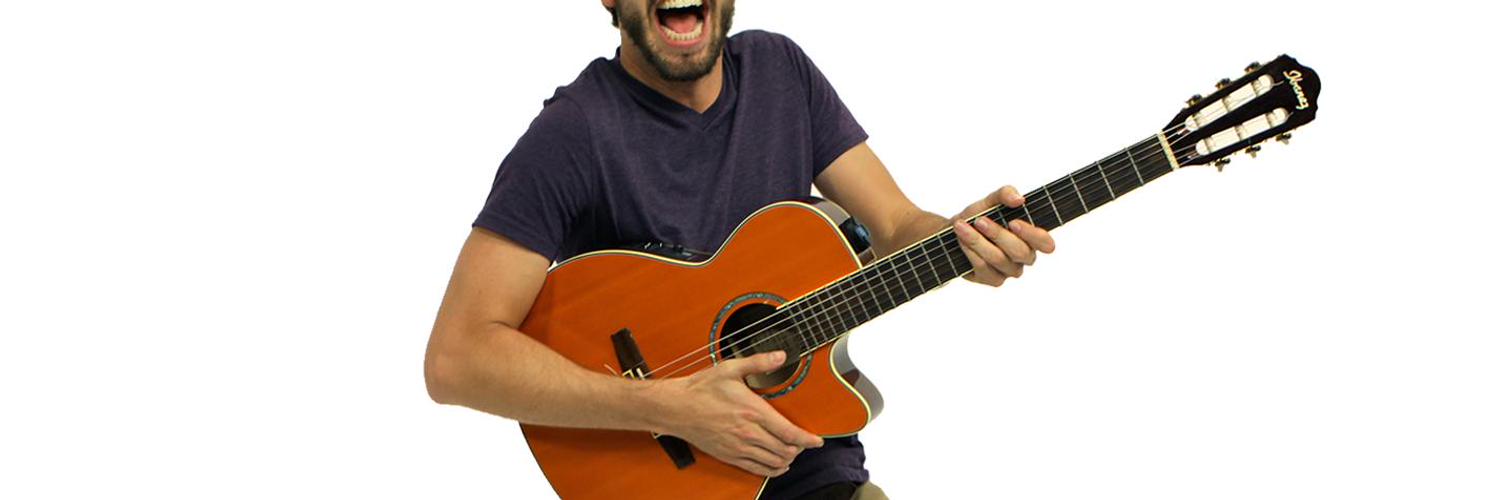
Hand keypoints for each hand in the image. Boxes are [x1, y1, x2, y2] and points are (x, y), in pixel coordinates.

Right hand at [644, 351, 823, 476]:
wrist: (676, 408)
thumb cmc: (700, 389)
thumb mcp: (731, 369)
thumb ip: (759, 362)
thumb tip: (780, 356)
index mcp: (753, 412)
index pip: (790, 433)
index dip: (808, 440)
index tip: (817, 440)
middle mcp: (748, 434)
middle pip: (785, 450)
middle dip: (799, 449)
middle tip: (804, 443)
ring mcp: (738, 448)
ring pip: (773, 462)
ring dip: (788, 459)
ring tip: (792, 452)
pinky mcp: (729, 456)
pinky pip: (757, 469)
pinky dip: (772, 470)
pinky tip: (778, 465)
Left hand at [951, 185, 1055, 285]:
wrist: (955, 232)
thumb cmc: (979, 216)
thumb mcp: (990, 201)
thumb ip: (1005, 194)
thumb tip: (1019, 199)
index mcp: (1032, 238)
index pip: (1046, 244)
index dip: (1032, 235)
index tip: (1013, 222)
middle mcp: (1025, 257)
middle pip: (1020, 252)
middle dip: (997, 234)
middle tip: (979, 221)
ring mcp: (1009, 271)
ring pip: (999, 259)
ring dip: (978, 241)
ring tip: (961, 227)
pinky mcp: (993, 279)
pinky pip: (984, 268)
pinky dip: (970, 252)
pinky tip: (961, 241)